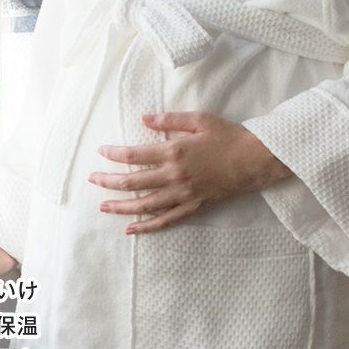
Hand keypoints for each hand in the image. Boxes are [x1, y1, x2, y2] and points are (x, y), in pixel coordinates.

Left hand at [89, 111, 291, 233]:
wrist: (256, 160)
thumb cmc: (229, 136)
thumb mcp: (200, 119)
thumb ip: (170, 120)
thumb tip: (143, 119)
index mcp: (174, 151)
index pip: (134, 155)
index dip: (114, 154)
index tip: (101, 152)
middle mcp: (174, 176)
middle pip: (132, 182)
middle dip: (108, 181)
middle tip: (92, 179)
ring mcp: (183, 194)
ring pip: (144, 205)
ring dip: (120, 206)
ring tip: (103, 206)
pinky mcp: (193, 207)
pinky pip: (165, 220)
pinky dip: (146, 226)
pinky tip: (131, 229)